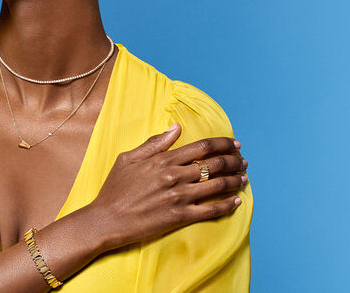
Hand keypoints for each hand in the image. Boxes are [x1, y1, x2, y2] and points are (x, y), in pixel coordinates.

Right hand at [77, 123, 247, 251]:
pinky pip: (210, 210)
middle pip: (215, 165)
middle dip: (234, 161)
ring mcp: (178, 197)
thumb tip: (175, 128)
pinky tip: (236, 201)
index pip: (202, 147)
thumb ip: (154, 143)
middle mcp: (175, 176)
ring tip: (244, 178)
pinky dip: (227, 205)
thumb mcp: (128, 159)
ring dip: (235, 181)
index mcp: (164, 160)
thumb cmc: (114, 189)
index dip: (223, 144)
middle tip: (243, 161)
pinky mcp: (179, 217)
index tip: (234, 144)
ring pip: (217, 186)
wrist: (105, 220)